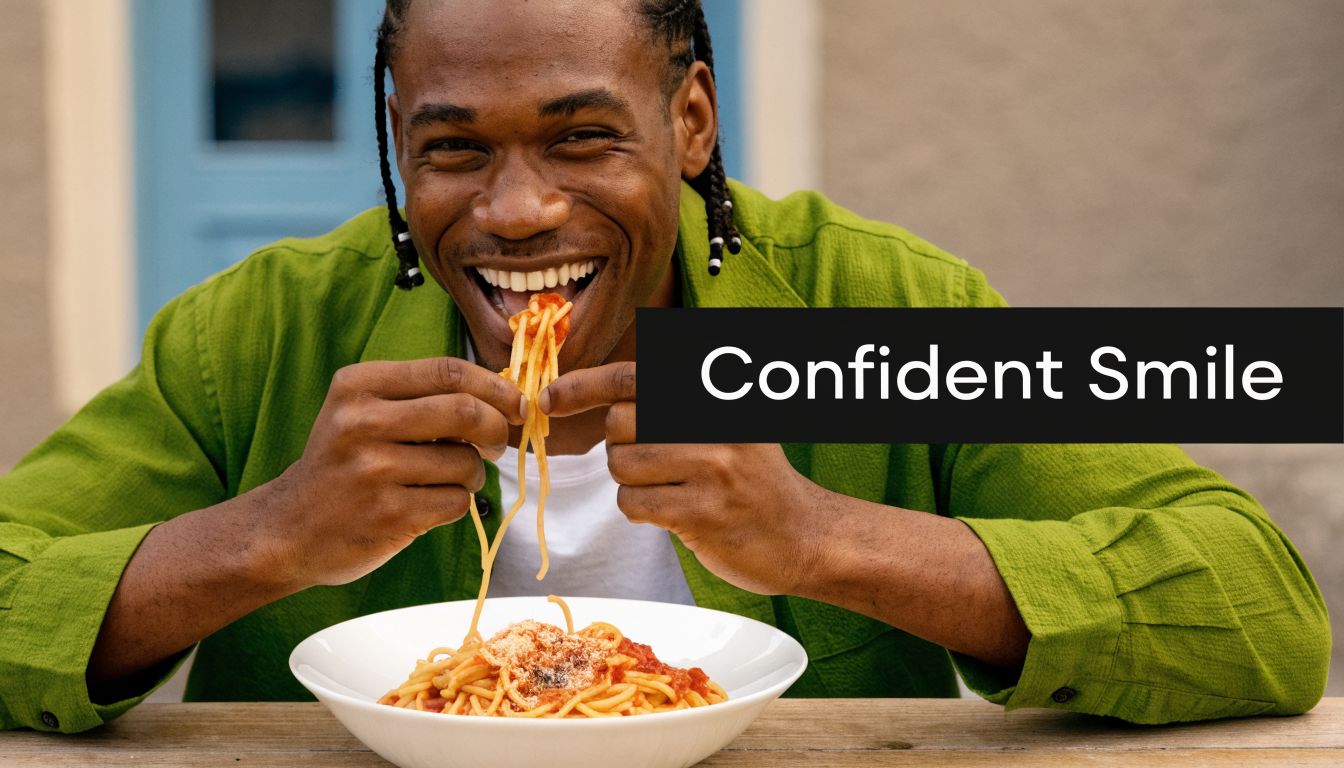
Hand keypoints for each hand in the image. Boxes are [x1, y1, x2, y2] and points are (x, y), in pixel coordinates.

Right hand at [261, 358, 525, 587]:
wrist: (289, 528)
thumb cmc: (343, 463)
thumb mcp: (362, 411)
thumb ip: (421, 396)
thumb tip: (504, 395)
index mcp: (358, 385)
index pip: (448, 371)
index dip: (495, 387)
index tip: (517, 404)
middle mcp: (361, 422)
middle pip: (465, 412)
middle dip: (496, 430)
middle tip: (495, 444)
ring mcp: (373, 471)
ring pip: (465, 463)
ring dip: (474, 474)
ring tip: (450, 479)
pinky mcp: (387, 516)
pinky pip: (456, 502)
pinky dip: (458, 503)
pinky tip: (431, 503)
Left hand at [541, 362, 833, 594]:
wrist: (805, 535)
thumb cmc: (753, 477)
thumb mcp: (728, 421)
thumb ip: (673, 400)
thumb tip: (595, 392)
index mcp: (715, 392)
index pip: (631, 377)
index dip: (582, 385)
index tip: (551, 400)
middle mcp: (715, 422)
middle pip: (619, 423)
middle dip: (621, 445)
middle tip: (655, 461)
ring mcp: (712, 467)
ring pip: (622, 465)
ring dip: (631, 482)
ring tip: (670, 488)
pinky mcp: (702, 512)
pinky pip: (634, 504)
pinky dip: (641, 510)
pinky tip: (673, 512)